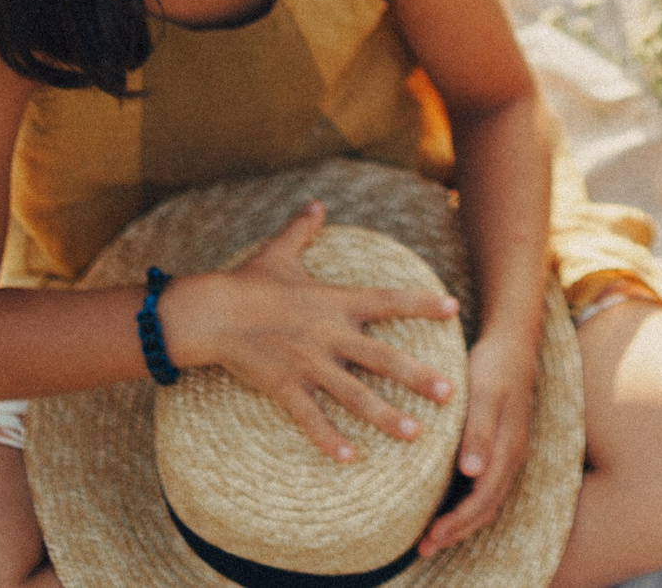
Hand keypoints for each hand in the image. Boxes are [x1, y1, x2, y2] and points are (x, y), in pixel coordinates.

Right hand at [166, 201, 460, 462]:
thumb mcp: (278, 253)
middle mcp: (328, 334)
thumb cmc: (245, 282)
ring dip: (385, 415)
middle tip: (450, 393)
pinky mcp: (284, 386)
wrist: (208, 312)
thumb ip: (302, 231)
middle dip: (417, 376)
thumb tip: (315, 204)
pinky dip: (328, 439)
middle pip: (382, 357)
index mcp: (334, 301)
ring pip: (354, 394)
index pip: (387, 301)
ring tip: (415, 434)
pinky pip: (311, 417)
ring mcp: (307, 363)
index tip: (453, 308)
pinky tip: (349, 458)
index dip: (421, 303)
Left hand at [419, 326, 539, 555]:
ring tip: (432, 537)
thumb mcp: (483, 393)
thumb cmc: (494, 365)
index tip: (429, 538)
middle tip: (423, 549)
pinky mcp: (500, 446)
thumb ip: (478, 431)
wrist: (513, 342)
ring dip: (462, 523)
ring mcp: (508, 452)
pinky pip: (486, 487)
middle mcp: (511, 457)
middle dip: (456, 531)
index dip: (457, 523)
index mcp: (507, 449)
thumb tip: (473, 473)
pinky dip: (467, 504)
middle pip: (486, 508)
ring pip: (488, 501)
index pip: (483, 500)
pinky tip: (445, 506)